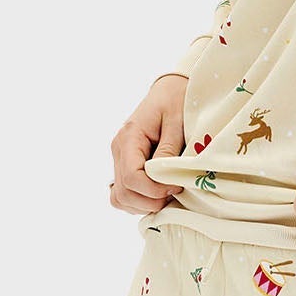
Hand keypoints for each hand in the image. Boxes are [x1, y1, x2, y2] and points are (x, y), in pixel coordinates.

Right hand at [110, 73, 186, 213]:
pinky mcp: (124, 165)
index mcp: (129, 137)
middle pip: (124, 193)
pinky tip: (157, 194)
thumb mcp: (177, 122)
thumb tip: (164, 178)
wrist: (169, 91)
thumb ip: (168, 150)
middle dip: (150, 201)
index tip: (175, 186)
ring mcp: (119, 159)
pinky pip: (123, 194)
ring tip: (166, 195)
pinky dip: (138, 202)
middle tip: (173, 192)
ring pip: (120, 198)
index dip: (154, 190)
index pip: (132, 178)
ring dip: (144, 204)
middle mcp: (119, 150)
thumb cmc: (176, 101)